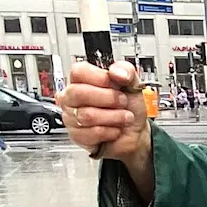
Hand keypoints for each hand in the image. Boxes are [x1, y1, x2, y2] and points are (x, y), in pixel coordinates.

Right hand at [61, 61, 151, 187]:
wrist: (134, 132)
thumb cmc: (128, 107)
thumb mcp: (132, 83)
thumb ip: (126, 70)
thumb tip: (116, 72)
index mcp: (82, 79)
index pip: (78, 71)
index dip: (100, 78)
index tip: (115, 84)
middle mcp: (72, 97)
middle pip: (79, 93)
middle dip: (109, 99)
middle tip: (122, 101)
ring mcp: (71, 117)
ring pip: (87, 115)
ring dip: (114, 117)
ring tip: (123, 117)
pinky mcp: (77, 136)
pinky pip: (93, 132)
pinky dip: (111, 131)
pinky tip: (114, 129)